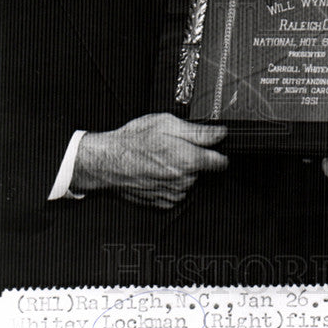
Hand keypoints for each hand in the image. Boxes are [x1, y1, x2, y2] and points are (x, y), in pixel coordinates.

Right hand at [73, 114, 227, 207]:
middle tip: (174, 148)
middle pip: (202, 170)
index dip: (219, 153)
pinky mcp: (162, 203)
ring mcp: (173, 194)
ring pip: (188, 182)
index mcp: (190, 159)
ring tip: (161, 160)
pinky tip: (156, 172)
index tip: (214, 149)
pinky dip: (169, 184)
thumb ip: (199, 131)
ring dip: (181, 172)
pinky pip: (175, 193)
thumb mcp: (167, 123)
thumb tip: (220, 133)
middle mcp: (184, 180)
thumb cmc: (133, 141)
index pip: (221, 162)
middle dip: (193, 159)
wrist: (107, 163)